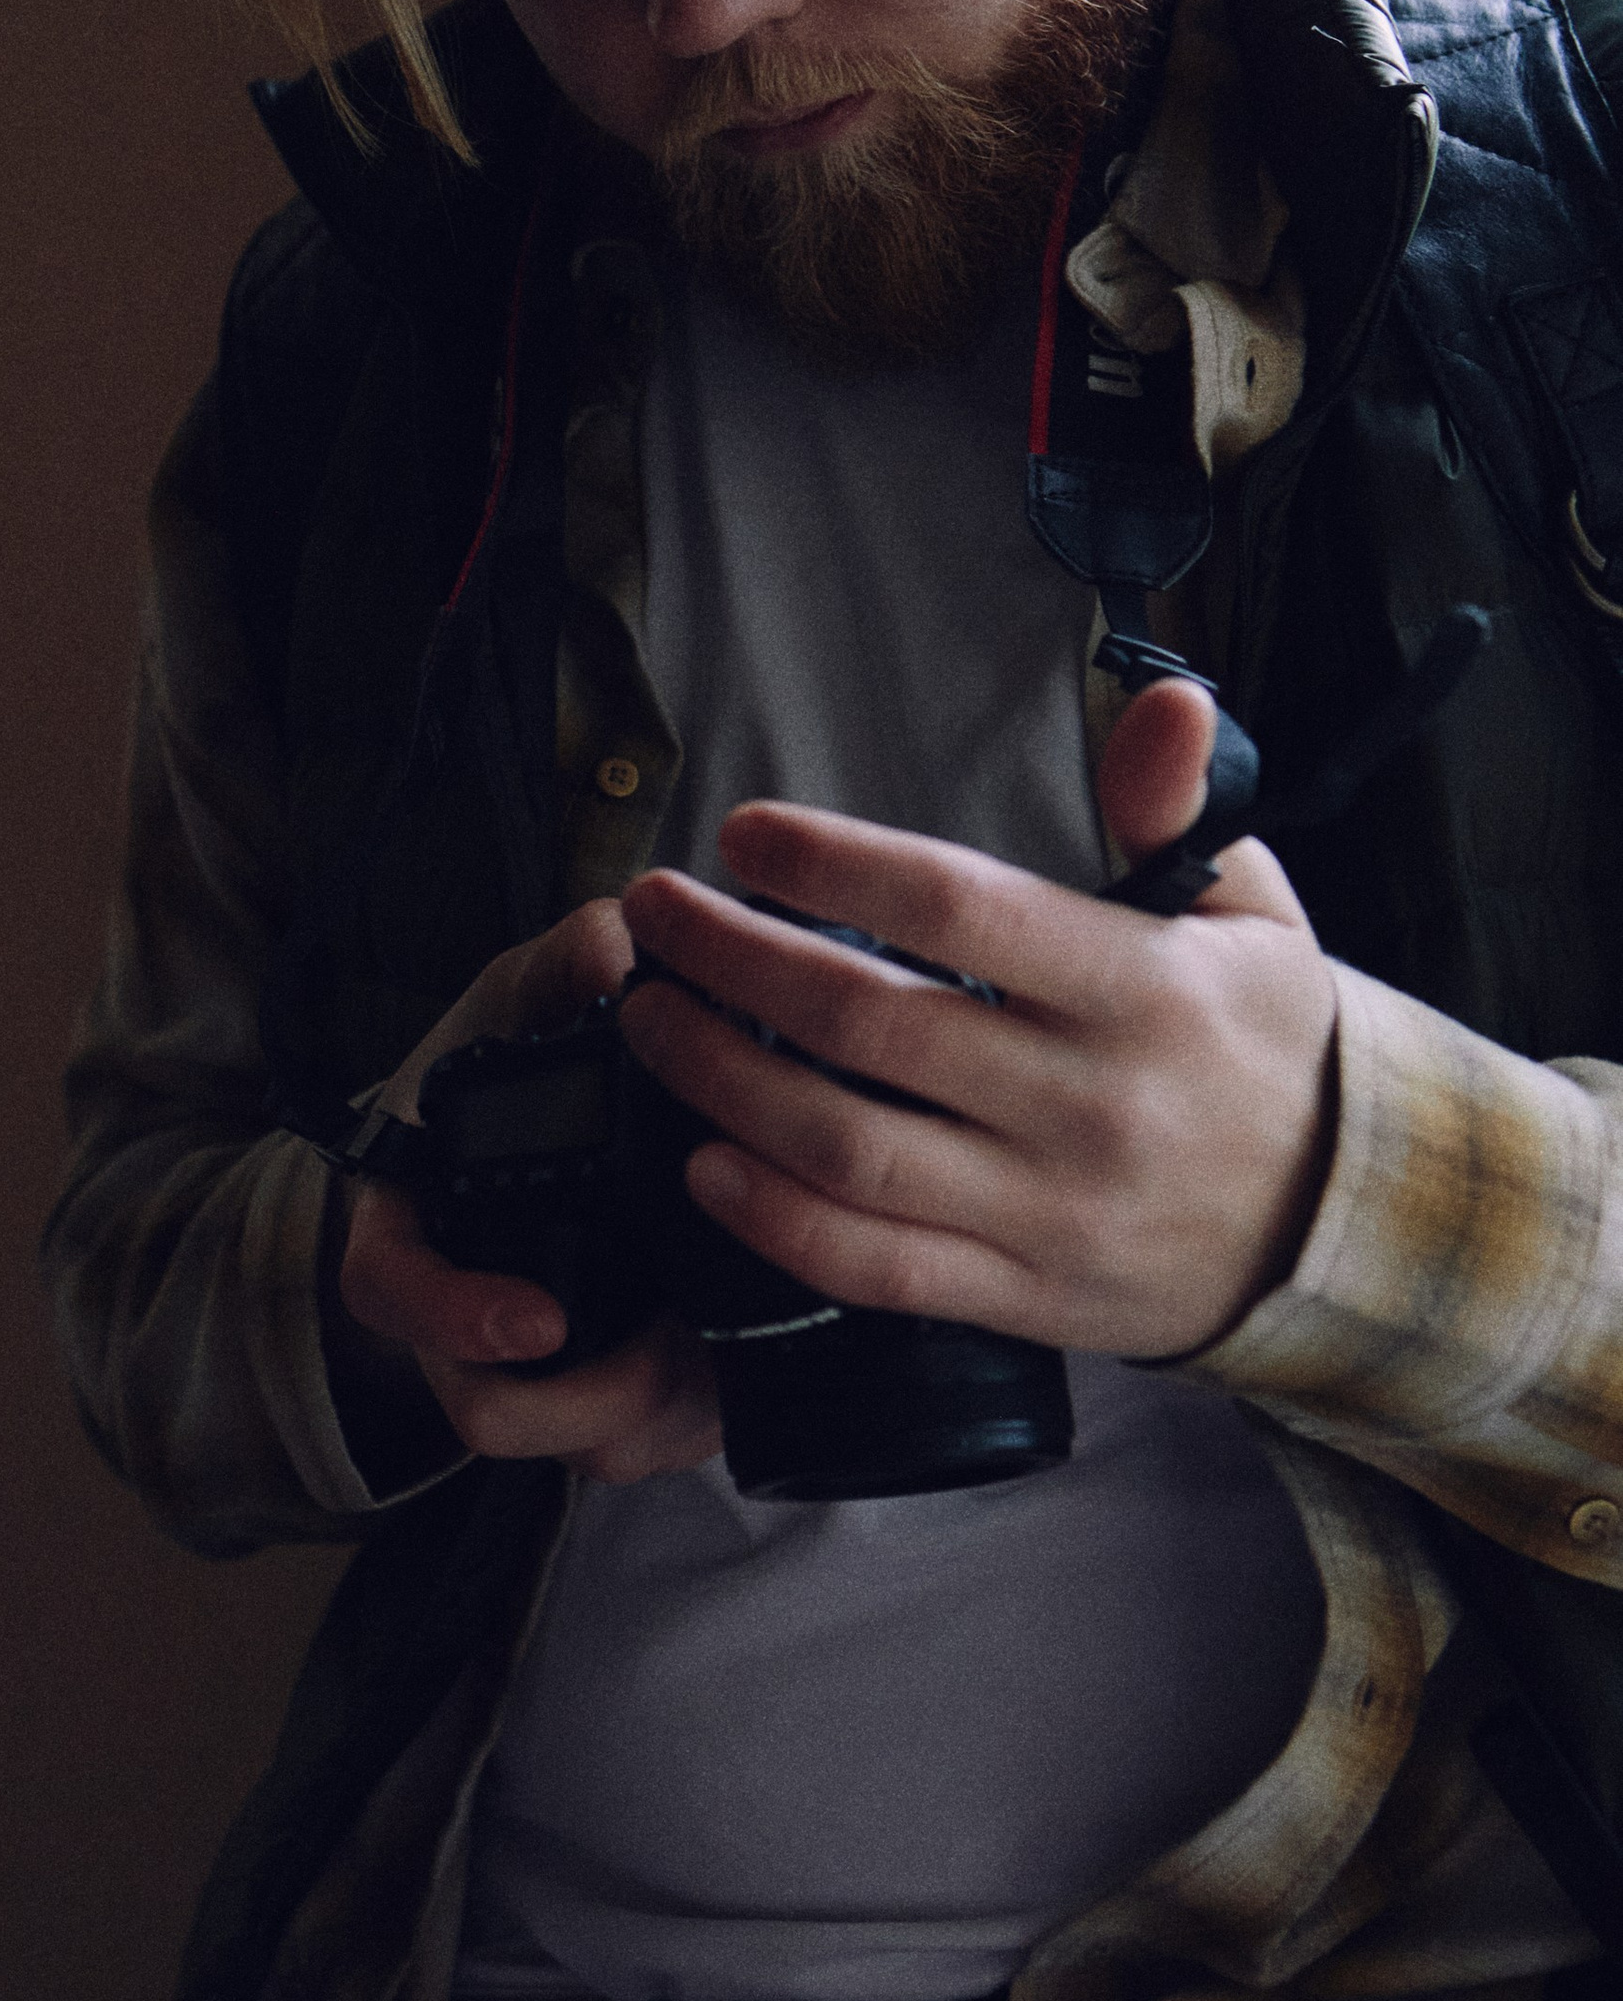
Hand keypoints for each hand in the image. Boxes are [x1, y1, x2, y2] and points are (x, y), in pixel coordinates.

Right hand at [339, 901, 723, 1481]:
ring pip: (578, 1444)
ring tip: (716, 1352)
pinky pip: (641, 1448)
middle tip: (670, 1350)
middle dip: (588, 1400)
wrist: (532, 1122)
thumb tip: (614, 943)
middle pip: (492, 1409)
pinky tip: (740, 1359)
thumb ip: (559, 970)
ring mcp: (531, 1367)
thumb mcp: (520, 999)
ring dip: (654, 1417)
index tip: (539, 1319)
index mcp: (410, 1218)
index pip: (394, 1290)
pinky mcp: (606, 1396)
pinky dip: (691, 1422)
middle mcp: (457, 1310)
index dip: (455, 1320)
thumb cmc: (509, 1059)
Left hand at [616, 680, 1338, 1361]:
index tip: (742, 832)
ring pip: (848, 1151)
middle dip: (732, 960)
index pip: (957, 909)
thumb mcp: (1248, 910)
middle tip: (653, 914)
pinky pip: (876, 1269)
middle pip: (868, 1025)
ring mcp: (1053, 1213)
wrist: (1350, 1228)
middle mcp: (1091, 1104)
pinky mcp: (1026, 1299)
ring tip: (649, 1018)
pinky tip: (702, 1162)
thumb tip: (1167, 701)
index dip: (832, 865)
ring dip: (720, 1081)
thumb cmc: (1267, 1044)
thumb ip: (1177, 807)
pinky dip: (775, 1221)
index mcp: (1143, 990)